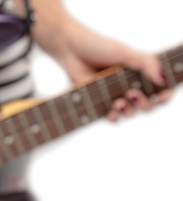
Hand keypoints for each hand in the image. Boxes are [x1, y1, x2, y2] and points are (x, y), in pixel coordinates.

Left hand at [29, 0, 171, 121]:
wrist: (71, 50)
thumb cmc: (98, 47)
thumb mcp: (125, 52)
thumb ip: (146, 63)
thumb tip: (163, 79)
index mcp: (140, 73)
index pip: (161, 88)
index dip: (165, 95)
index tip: (162, 97)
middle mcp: (130, 85)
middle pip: (148, 105)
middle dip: (145, 104)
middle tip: (131, 93)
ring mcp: (115, 94)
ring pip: (130, 113)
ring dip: (129, 111)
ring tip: (118, 102)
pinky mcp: (99, 102)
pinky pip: (111, 117)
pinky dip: (114, 117)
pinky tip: (111, 112)